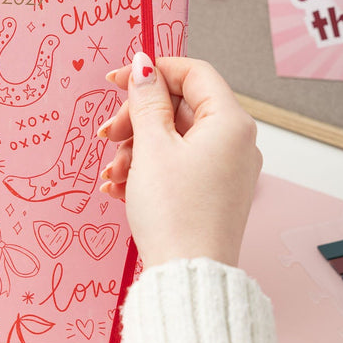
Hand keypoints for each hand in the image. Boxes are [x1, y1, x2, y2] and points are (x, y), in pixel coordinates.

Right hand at [98, 54, 261, 267]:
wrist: (186, 276)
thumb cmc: (173, 211)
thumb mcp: (151, 147)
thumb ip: (146, 101)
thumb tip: (144, 66)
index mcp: (229, 122)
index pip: (192, 73)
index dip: (152, 71)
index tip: (117, 80)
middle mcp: (235, 142)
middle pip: (179, 108)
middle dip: (137, 119)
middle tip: (107, 136)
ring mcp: (226, 169)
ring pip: (173, 139)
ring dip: (136, 149)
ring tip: (113, 174)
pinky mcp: (213, 192)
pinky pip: (178, 165)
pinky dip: (148, 169)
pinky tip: (121, 187)